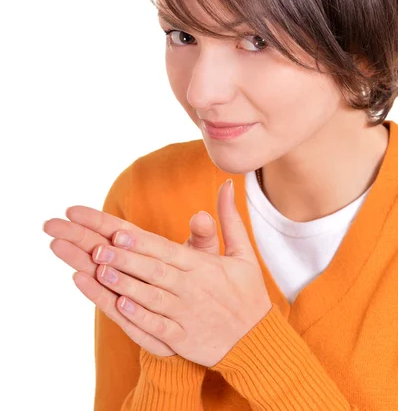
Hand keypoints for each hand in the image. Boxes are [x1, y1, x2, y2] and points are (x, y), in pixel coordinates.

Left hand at [51, 179, 272, 367]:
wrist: (258, 342)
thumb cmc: (246, 293)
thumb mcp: (243, 253)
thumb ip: (228, 219)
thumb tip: (226, 184)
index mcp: (202, 266)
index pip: (166, 249)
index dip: (141, 241)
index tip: (117, 231)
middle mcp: (192, 288)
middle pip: (153, 270)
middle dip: (124, 258)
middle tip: (96, 247)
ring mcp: (186, 315)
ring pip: (150, 297)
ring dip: (124, 284)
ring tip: (99, 271)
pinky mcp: (183, 340)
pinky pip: (157, 328)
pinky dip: (138, 317)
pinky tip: (118, 305)